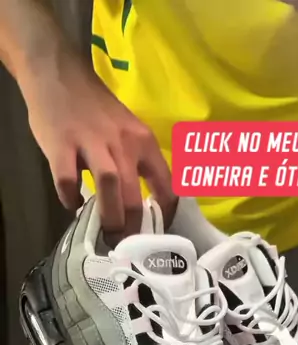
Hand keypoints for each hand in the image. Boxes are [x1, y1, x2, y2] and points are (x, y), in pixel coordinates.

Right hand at [23, 52, 175, 235]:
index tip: (156, 234)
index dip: (164, 216)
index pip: (166, 186)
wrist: (59, 73)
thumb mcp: (129, 130)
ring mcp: (91, 143)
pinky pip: (66, 179)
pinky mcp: (61, 144)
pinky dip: (70, 197)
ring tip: (106, 234)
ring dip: (109, 217)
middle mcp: (123, 143)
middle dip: (132, 227)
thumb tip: (144, 205)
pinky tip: (72, 204)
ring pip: (109, 187)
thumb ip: (137, 163)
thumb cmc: (97, 108)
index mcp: (144, 142)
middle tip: (126, 245)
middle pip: (134, 195)